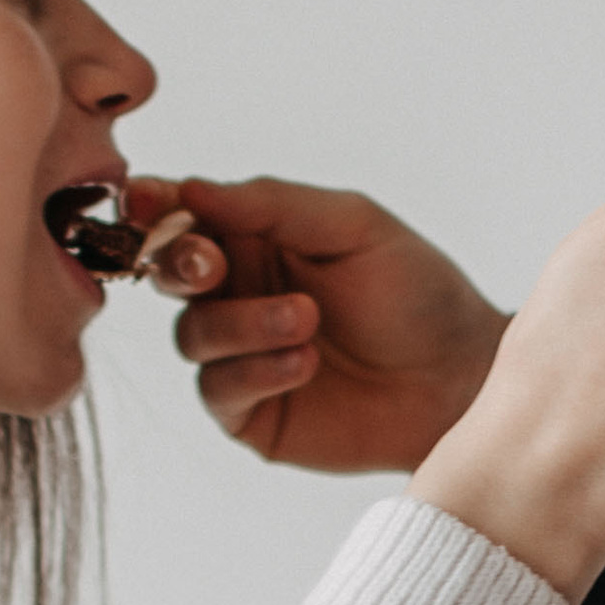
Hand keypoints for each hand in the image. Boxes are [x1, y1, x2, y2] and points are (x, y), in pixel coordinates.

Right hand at [124, 176, 506, 471]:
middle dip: (181, 265)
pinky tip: (305, 363)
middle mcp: (240, 296)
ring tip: (306, 322)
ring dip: (244, 324)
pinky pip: (218, 389)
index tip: (144, 201)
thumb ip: (269, 204)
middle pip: (169, 276)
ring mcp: (242, 358)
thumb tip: (189, 190)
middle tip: (213, 264)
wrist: (460, 377)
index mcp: (257, 240)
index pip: (187, 218)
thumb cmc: (416, 293)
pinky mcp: (253, 414)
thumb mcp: (350, 225)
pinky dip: (255, 371)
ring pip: (192, 336)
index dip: (157, 208)